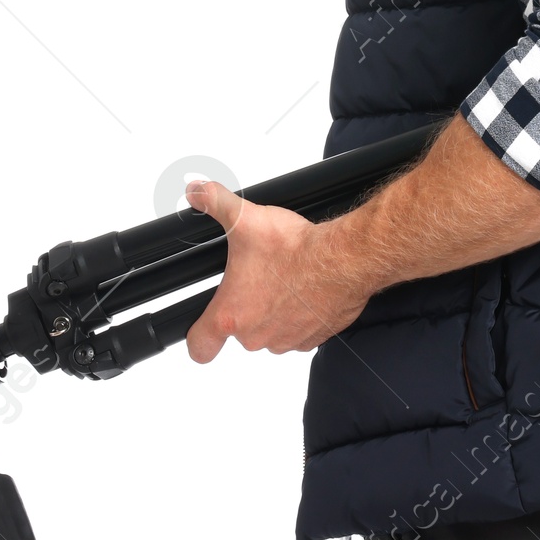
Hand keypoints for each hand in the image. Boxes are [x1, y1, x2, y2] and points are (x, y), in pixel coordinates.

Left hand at [184, 180, 373, 362]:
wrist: (343, 261)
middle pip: (240, 332)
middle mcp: (256, 336)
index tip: (204, 328)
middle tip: (260, 278)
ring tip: (285, 281)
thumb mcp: (246, 219)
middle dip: (248, 307)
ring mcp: (286, 341)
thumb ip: (216, 203)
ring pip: (271, 332)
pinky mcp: (313, 340)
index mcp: (231, 315)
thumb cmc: (296, 250)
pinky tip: (306, 290)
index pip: (199, 347)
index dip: (198, 338)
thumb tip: (197, 192)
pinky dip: (301, 316)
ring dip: (275, 313)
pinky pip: (299, 334)